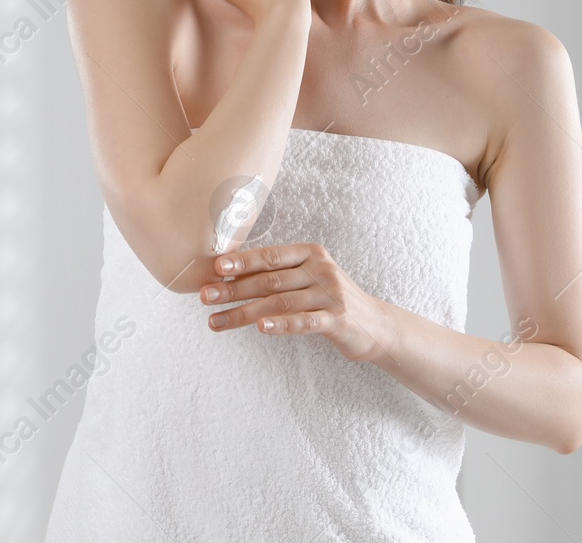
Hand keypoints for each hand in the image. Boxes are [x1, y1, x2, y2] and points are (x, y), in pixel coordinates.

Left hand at [198, 243, 394, 363]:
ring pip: (279, 303)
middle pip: (269, 280)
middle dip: (233, 288)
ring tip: (216, 321)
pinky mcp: (337, 320)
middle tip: (205, 296)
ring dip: (244, 313)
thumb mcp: (308, 278)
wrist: (376, 325)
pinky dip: (281, 325)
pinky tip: (260, 328)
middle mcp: (320, 270)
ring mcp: (330, 294)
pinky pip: (304, 322)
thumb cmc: (330, 299)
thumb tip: (228, 277)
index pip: (270, 256)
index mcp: (310, 254)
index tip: (215, 267)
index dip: (242, 261)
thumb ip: (278, 275)